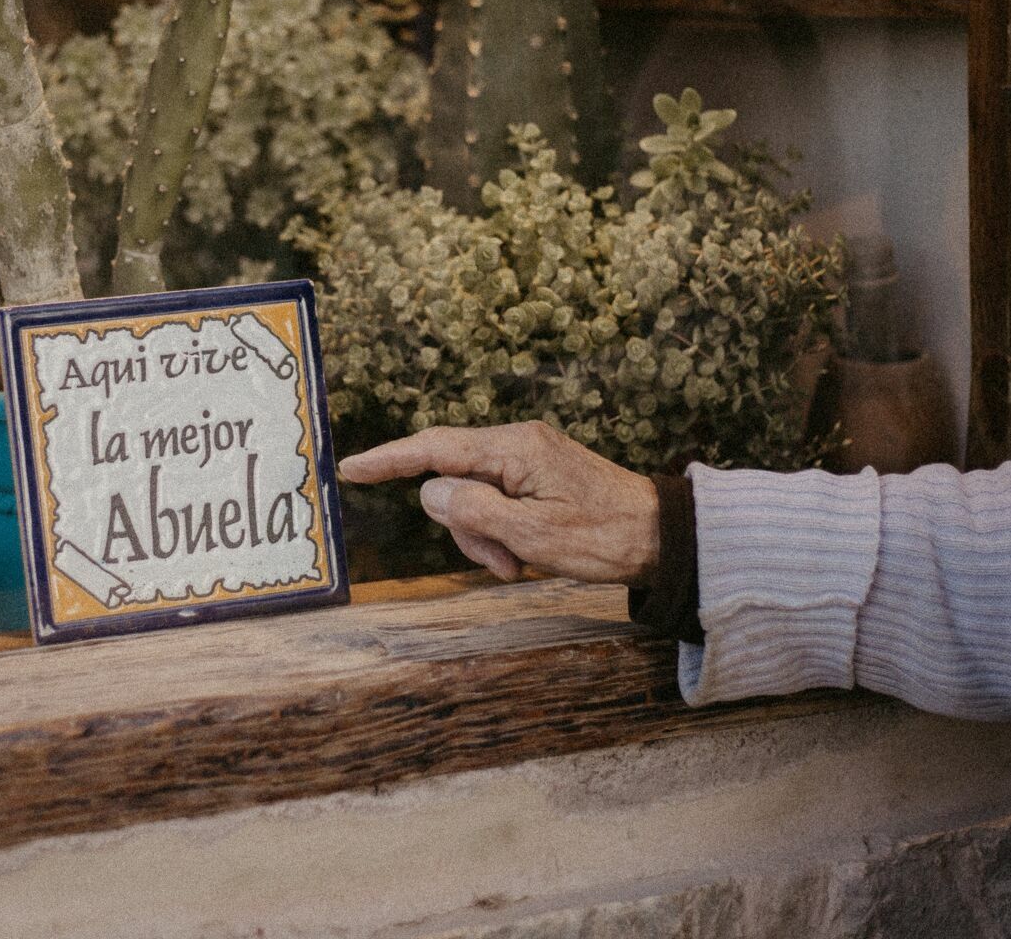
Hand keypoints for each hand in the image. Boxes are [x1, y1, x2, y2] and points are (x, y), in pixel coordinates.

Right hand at [337, 422, 659, 585]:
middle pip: (452, 481)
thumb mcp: (533, 535)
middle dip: (464, 528)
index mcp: (514, 450)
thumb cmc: (604, 537)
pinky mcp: (536, 477)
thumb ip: (474, 511)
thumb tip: (430, 493)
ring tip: (520, 565)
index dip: (388, 459)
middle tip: (500, 564)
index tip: (350, 468)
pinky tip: (527, 556)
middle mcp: (516, 444)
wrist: (661, 537)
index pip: (434, 448)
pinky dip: (501, 534)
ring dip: (485, 538)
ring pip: (472, 499)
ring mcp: (527, 460)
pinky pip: (496, 503)